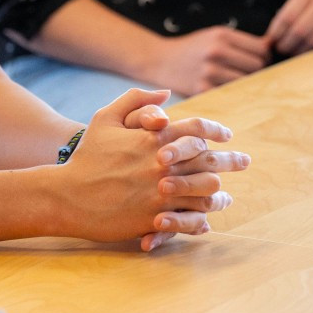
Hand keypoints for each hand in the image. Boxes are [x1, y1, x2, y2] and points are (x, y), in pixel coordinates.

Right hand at [59, 89, 245, 246]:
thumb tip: (166, 93)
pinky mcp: (156, 217)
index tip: (227, 136)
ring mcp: (161, 192)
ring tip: (225, 193)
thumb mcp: (105, 118)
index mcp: (153, 138)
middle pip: (211, 160)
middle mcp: (162, 164)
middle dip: (232, 160)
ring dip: (220, 191)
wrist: (68, 195)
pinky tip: (206, 217)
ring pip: (207, 191)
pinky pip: (192, 218)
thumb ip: (136, 100)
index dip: (217, 131)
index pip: (198, 129)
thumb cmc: (87, 156)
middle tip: (244, 161)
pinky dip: (204, 217)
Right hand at [143, 26, 269, 95]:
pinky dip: (231, 94)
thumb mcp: (214, 35)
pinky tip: (223, 90)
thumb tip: (274, 48)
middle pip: (258, 66)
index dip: (264, 57)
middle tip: (246, 74)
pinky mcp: (202, 89)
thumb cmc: (193, 48)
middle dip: (256, 71)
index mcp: (221, 35)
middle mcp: (216, 51)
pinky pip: (231, 95)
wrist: (159, 60)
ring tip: (234, 82)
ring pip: (247, 82)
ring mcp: (209, 72)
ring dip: (245, 85)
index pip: (263, 49)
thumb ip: (241, 42)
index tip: (256, 62)